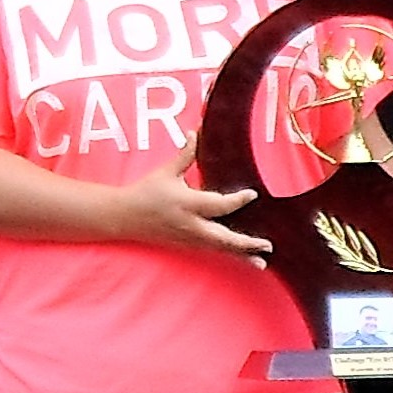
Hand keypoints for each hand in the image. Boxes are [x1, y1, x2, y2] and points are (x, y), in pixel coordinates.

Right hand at [113, 152, 271, 261]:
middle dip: (245, 243)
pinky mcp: (187, 245)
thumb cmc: (146, 192)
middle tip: (267, 244)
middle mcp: (190, 225)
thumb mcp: (166, 172)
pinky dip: (229, 255)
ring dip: (241, 255)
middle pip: (223, 237)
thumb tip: (195, 132)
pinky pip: (212, 251)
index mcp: (187, 204)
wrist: (124, 217)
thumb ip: (185, 154)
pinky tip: (243, 259)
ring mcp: (189, 238)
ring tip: (262, 261)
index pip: (218, 204)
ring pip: (219, 249)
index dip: (237, 200)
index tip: (253, 195)